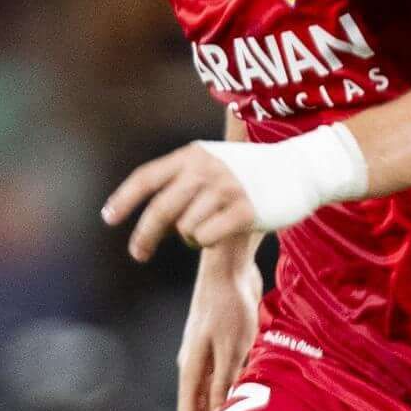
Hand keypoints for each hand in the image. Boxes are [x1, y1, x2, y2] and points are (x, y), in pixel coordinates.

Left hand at [102, 142, 261, 261]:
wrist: (302, 169)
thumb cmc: (253, 172)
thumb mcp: (216, 161)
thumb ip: (185, 178)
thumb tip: (153, 212)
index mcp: (193, 155)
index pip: (147, 178)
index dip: (124, 199)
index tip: (108, 219)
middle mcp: (206, 169)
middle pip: (160, 210)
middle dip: (144, 235)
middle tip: (138, 254)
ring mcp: (226, 190)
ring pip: (185, 229)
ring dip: (192, 238)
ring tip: (209, 231)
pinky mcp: (244, 212)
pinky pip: (207, 238)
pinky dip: (208, 242)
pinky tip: (222, 234)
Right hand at [175, 236, 263, 410]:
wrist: (230, 268)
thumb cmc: (229, 308)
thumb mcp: (230, 350)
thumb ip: (222, 385)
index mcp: (190, 369)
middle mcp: (195, 365)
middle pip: (204, 404)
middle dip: (227, 410)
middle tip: (255, 405)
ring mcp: (208, 353)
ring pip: (220, 387)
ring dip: (239, 390)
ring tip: (262, 384)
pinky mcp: (223, 342)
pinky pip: (231, 369)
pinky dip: (245, 372)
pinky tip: (261, 365)